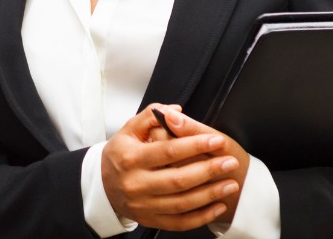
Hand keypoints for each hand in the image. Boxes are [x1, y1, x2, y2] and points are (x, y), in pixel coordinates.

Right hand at [100, 104, 244, 230]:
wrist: (102, 185)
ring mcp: (143, 205)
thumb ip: (152, 116)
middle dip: (209, 170)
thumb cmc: (121, 154)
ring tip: (230, 183)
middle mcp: (136, 183)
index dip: (195, 145)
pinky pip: (179, 222)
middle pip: (179, 179)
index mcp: (131, 158)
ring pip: (182, 203)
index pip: (169, 151)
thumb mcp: (129, 130)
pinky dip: (201, 217)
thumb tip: (175, 111)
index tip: (216, 140)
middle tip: (230, 162)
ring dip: (210, 194)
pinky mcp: (150, 220)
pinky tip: (217, 206)